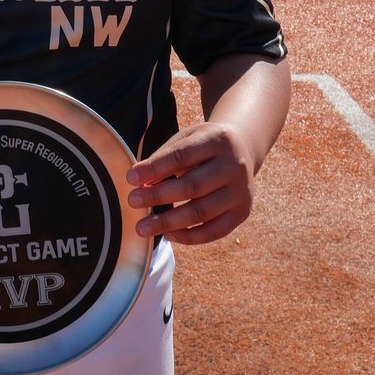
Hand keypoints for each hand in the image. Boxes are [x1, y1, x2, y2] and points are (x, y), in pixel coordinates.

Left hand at [126, 121, 254, 244]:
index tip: (130, 178)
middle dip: (158, 196)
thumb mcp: (187, 138)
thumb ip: (164, 157)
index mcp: (217, 139)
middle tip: (132, 201)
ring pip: (201, 212)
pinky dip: (189, 237)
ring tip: (143, 227)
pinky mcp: (243, 212)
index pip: (181, 156)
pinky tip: (167, 235)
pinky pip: (214, 231)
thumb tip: (138, 182)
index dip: (154, 168)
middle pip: (192, 186)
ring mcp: (241, 191)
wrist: (243, 148)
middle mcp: (234, 165)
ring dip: (168, 222)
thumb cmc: (204, 145)